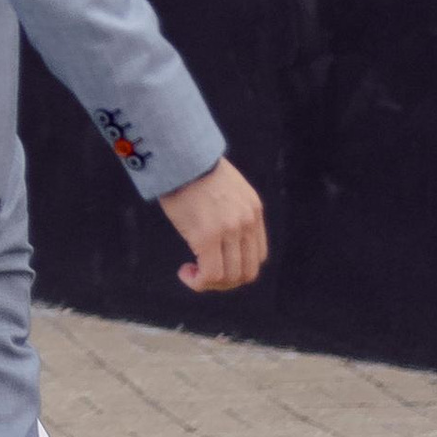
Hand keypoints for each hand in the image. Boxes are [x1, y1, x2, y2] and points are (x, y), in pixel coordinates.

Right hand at [159, 156, 266, 292]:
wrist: (178, 153)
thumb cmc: (192, 169)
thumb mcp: (224, 188)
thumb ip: (230, 210)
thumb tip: (218, 232)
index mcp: (253, 211)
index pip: (258, 256)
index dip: (237, 267)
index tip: (215, 262)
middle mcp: (247, 222)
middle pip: (247, 272)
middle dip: (225, 282)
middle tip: (203, 275)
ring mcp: (229, 230)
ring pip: (229, 277)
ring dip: (210, 283)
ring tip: (191, 273)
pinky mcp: (207, 236)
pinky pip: (210, 274)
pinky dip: (198, 282)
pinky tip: (185, 273)